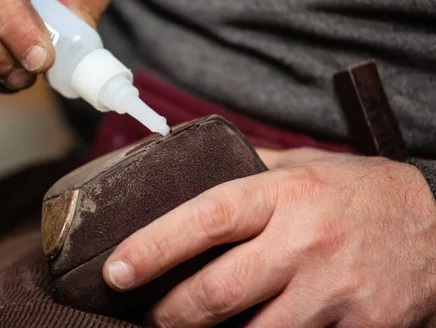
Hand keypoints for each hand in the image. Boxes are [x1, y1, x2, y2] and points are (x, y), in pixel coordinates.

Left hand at [103, 148, 435, 326]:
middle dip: (170, 313)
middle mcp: (305, 242)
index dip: (154, 246)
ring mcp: (333, 293)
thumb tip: (189, 163)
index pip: (206, 217)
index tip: (116, 270)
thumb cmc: (360, 193)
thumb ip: (250, 168)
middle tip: (149, 314)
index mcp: (286, 194)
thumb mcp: (306, 166)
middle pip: (217, 291)